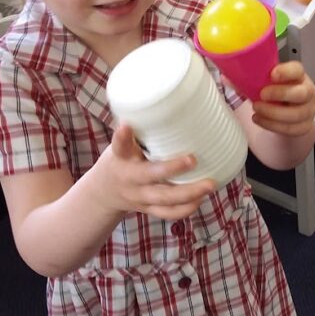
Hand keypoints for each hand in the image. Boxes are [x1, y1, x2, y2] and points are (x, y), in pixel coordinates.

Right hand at [95, 124, 215, 219]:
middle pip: (149, 176)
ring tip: (210, 184)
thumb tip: (172, 102)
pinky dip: (185, 209)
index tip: (126, 125)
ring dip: (188, 193)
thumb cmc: (121, 159)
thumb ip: (140, 130)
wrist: (104, 192)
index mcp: (120, 158)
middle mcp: (130, 179)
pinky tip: (201, 198)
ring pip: (164, 199)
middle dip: (171, 169)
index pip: (120, 146)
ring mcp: (140, 197)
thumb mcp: (122, 144)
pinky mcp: (148, 208)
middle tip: (193, 159)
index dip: (122, 136)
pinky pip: (167, 213)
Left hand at [251, 61, 314, 134]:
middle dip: (280, 94)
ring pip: (297, 114)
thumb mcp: (267, 81)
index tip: (272, 74)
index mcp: (298, 76)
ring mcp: (308, 110)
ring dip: (273, 113)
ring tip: (257, 109)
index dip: (287, 72)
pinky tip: (260, 119)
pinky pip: (291, 129)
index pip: (298, 70)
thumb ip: (251, 78)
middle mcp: (307, 92)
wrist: (286, 110)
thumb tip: (229, 79)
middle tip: (262, 95)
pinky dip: (272, 126)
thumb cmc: (275, 91)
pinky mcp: (304, 126)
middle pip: (302, 93)